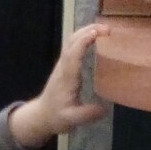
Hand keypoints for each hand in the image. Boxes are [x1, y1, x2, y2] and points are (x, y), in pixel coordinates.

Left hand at [8, 23, 110, 149]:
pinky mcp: (65, 64)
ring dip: (87, 30)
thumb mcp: (72, 120)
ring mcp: (63, 64)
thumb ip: (87, 114)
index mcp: (67, 77)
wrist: (42, 115)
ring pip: (71, 39)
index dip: (84, 41)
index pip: (73, 54)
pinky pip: (73, 44)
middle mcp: (64, 66)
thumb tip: (105, 108)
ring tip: (105, 29)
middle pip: (72, 40)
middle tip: (108, 29)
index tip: (98, 33)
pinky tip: (96, 37)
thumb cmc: (57, 117)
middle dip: (89, 30)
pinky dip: (85, 36)